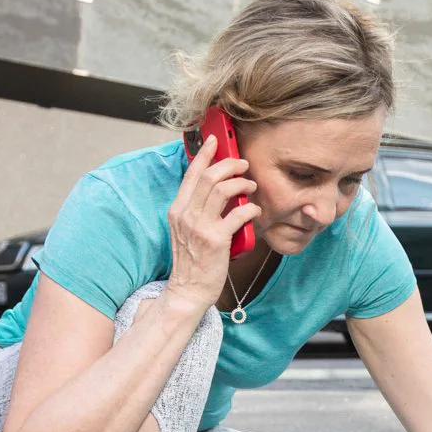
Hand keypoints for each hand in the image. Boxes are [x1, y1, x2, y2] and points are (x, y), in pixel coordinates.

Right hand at [164, 135, 260, 307]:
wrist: (188, 290)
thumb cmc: (192, 262)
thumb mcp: (186, 230)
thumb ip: (197, 210)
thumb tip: (218, 190)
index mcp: (177, 210)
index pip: (191, 174)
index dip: (205, 154)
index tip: (216, 141)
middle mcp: (186, 215)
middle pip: (209, 177)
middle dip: (230, 165)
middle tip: (243, 165)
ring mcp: (200, 227)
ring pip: (223, 190)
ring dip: (242, 183)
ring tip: (250, 186)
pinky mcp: (216, 240)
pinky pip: (238, 214)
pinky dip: (250, 209)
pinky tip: (254, 211)